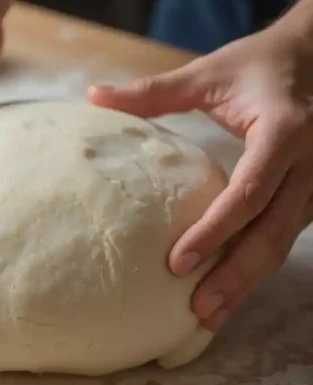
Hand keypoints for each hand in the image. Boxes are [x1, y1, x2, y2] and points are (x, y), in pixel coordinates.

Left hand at [89, 23, 312, 329]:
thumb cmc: (255, 66)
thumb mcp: (207, 73)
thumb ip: (152, 91)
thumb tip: (93, 96)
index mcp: (284, 131)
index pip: (250, 192)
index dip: (216, 230)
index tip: (178, 262)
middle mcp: (310, 163)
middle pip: (272, 232)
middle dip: (235, 275)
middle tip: (197, 310)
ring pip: (283, 245)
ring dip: (247, 284)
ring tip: (209, 318)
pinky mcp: (311, 199)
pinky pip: (283, 241)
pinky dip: (256, 271)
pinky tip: (229, 297)